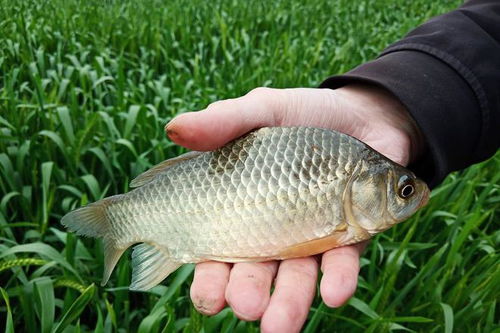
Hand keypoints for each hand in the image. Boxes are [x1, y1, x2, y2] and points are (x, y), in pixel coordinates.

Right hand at [165, 85, 422, 331]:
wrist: (360, 113)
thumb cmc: (302, 112)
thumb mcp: (261, 110)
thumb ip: (223, 121)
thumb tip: (173, 129)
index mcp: (242, 206)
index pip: (217, 250)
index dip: (209, 277)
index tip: (208, 295)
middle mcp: (274, 229)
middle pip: (255, 271)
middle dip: (248, 293)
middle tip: (246, 308)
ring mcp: (312, 235)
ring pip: (296, 276)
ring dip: (289, 300)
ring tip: (280, 324)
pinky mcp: (351, 234)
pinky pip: (343, 261)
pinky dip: (338, 278)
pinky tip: (333, 294)